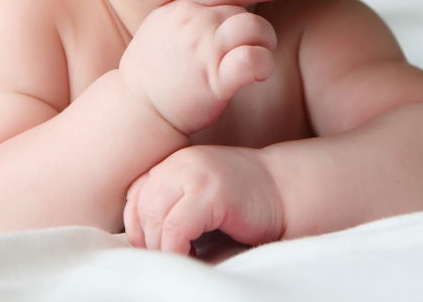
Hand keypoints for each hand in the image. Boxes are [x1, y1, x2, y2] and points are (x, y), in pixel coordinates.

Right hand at [119, 0, 283, 134]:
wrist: (135, 109)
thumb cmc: (150, 76)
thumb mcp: (159, 30)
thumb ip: (185, 16)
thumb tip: (213, 10)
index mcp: (179, 8)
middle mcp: (193, 21)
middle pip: (243, 12)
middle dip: (257, 32)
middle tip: (255, 52)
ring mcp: (204, 47)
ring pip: (254, 28)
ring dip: (265, 44)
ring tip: (258, 64)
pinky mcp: (214, 77)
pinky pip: (253, 58)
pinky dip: (263, 63)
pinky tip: (258, 75)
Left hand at [124, 145, 285, 254]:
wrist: (286, 190)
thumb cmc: (243, 203)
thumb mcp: (199, 197)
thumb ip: (173, 208)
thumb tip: (143, 244)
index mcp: (174, 162)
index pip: (136, 194)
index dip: (136, 226)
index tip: (148, 249)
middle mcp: (180, 162)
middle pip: (142, 207)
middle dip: (146, 240)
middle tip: (162, 260)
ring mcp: (195, 173)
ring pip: (155, 218)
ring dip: (161, 247)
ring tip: (177, 260)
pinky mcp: (211, 192)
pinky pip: (176, 227)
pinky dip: (175, 248)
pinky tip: (189, 256)